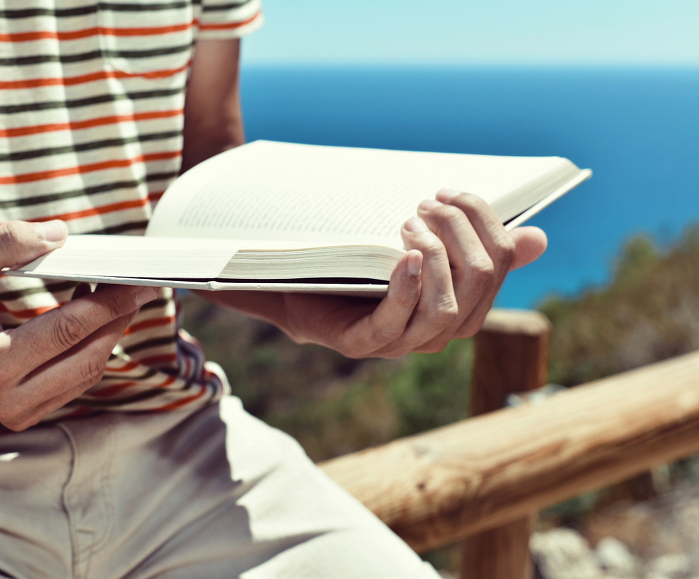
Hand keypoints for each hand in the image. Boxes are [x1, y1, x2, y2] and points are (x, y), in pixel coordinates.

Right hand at [0, 221, 154, 429]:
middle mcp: (8, 400)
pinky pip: (80, 379)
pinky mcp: (31, 414)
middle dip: (119, 318)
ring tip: (117, 295)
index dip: (109, 303)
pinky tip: (97, 317)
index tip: (137, 282)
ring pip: (90, 371)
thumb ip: (6, 241)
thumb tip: (60, 234)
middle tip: (140, 286)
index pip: (68, 331)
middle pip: (89, 355)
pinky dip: (95, 347)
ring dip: (110, 332)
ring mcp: (21, 414)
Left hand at [273, 190, 546, 357]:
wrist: (301, 292)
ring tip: (409, 223)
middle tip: (424, 203)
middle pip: (478, 279)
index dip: (483, 219)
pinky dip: (406, 288)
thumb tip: (538, 238)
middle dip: (458, 229)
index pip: (497, 260)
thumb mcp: (420, 248)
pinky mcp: (364, 344)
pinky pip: (396, 324)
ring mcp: (403, 341)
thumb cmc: (365, 268)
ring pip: (445, 309)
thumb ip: (469, 243)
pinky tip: (405, 256)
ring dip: (434, 256)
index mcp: (464, 302)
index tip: (450, 191)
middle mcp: (441, 328)